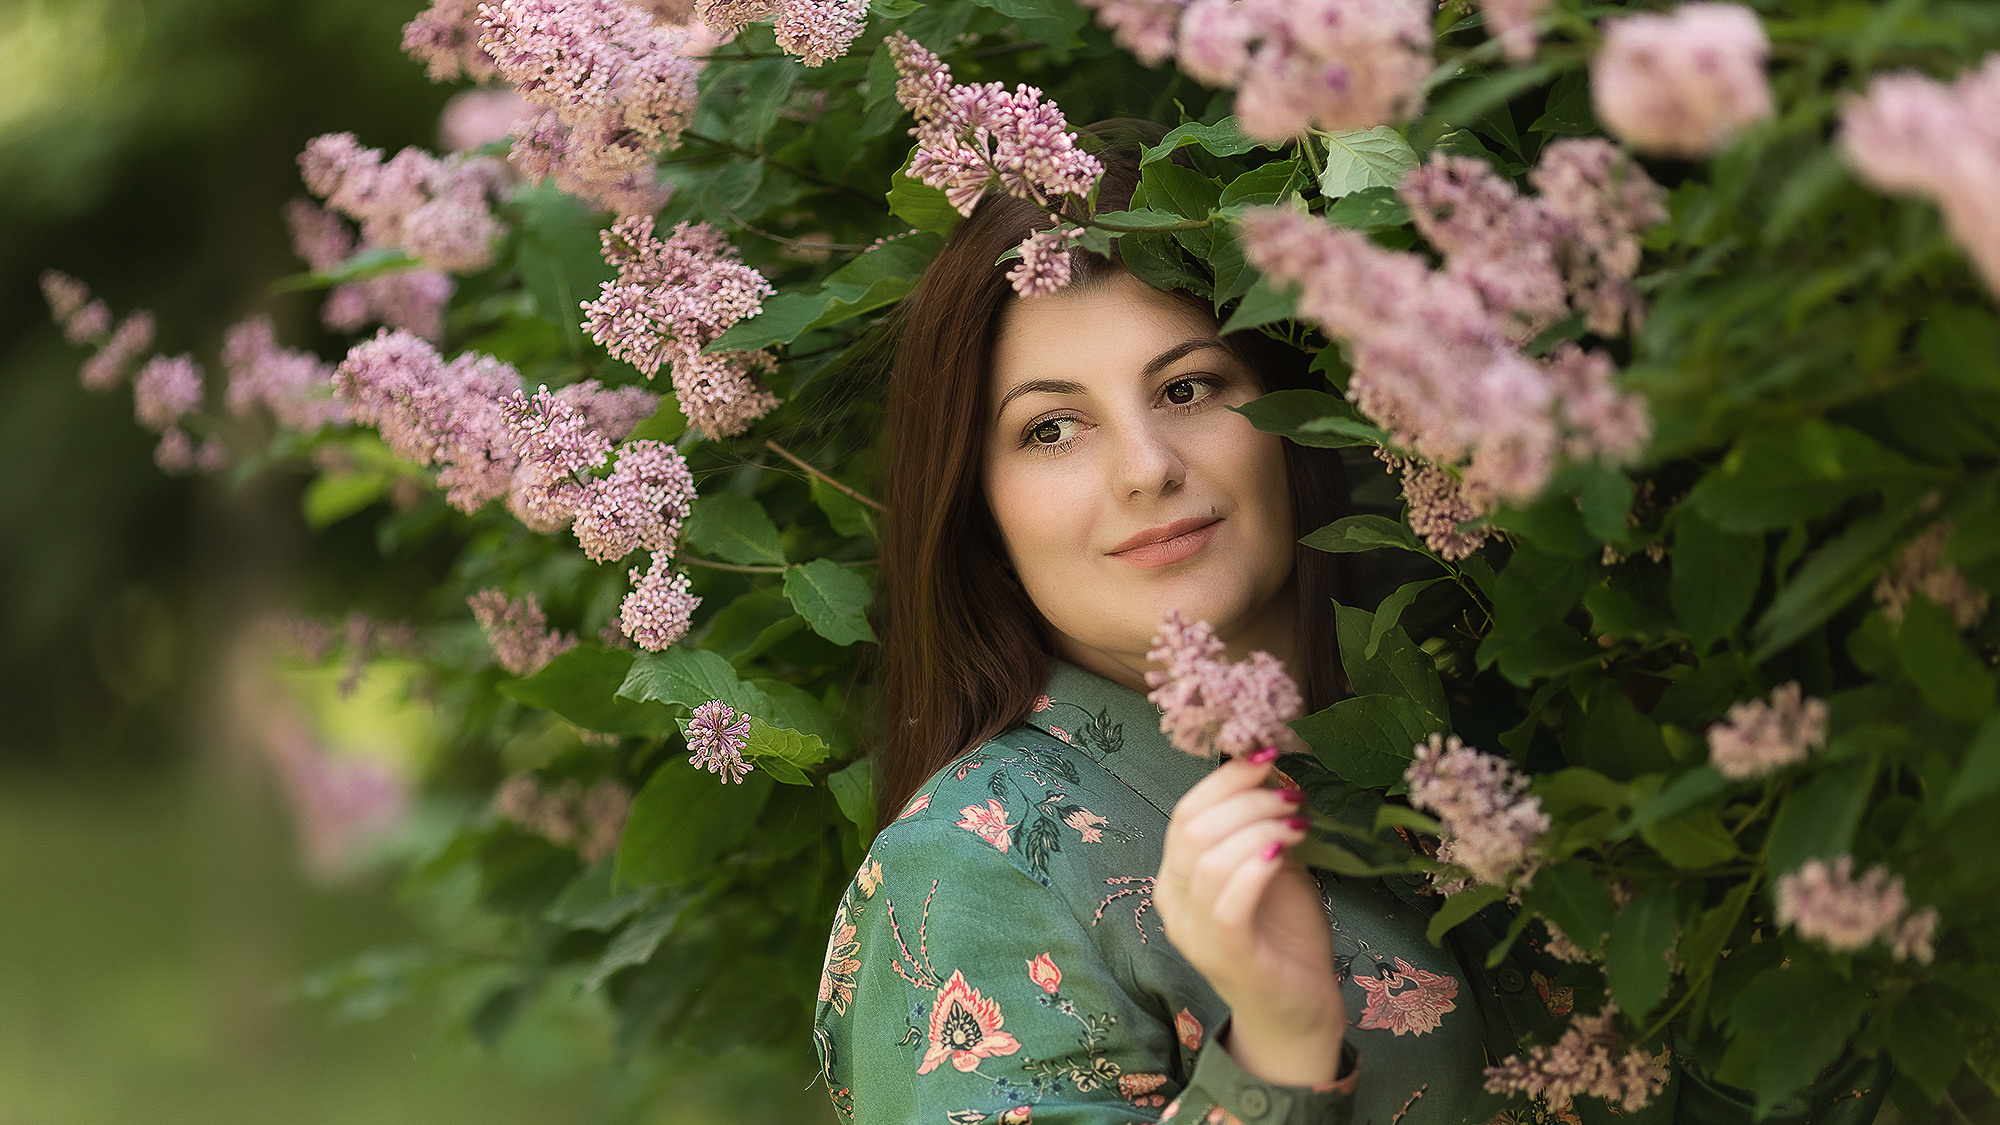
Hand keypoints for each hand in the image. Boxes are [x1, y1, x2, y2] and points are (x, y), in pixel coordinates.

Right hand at [1154, 747, 1346, 1086]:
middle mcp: (1172, 902)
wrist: (1296, 1012)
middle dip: (1247, 798)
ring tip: (1299, 823)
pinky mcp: (1225, 954)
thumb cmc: (1283, 937)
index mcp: (1176, 877)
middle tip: (1292, 796)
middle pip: (1193, 827)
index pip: (1184, 812)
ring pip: (1208, 857)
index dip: (1225, 778)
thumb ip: (1261, 830)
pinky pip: (1228, 900)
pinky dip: (1257, 865)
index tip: (1268, 757)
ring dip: (1259, 826)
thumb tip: (1274, 774)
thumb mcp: (1270, 870)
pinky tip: (1286, 851)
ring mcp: (1193, 931)